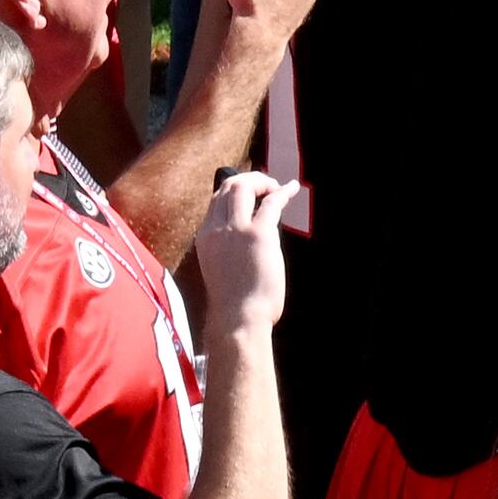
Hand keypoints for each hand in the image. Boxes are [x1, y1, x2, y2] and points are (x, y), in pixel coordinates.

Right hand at [194, 169, 293, 340]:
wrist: (237, 318)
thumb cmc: (233, 305)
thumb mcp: (219, 269)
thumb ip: (226, 250)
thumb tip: (245, 243)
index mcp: (205, 237)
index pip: (216, 201)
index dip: (234, 191)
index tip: (250, 192)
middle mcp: (216, 228)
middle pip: (227, 187)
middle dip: (248, 180)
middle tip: (266, 185)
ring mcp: (235, 230)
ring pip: (243, 187)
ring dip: (261, 181)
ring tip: (276, 186)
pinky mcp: (258, 235)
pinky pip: (270, 203)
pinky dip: (282, 192)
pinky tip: (292, 189)